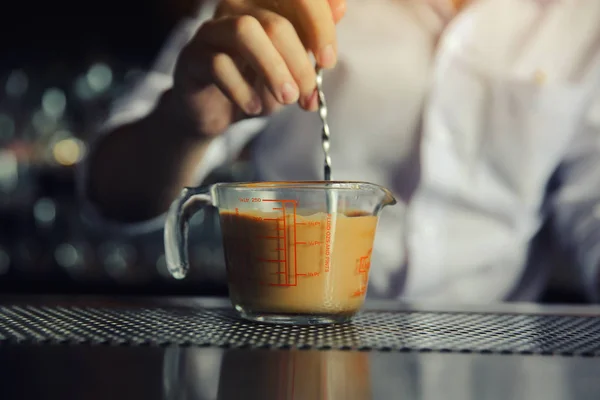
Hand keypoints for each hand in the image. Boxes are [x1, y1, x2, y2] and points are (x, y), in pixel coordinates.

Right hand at [171, 0, 346, 136]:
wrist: (215, 111)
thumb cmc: (256, 82)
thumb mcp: (293, 62)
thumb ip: (313, 36)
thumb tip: (340, 6)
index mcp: (265, 3)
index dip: (318, 26)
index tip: (328, 61)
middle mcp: (237, 7)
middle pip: (276, 21)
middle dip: (299, 62)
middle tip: (308, 94)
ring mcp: (212, 30)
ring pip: (245, 32)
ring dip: (273, 70)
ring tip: (287, 99)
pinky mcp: (192, 57)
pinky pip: (218, 65)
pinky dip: (242, 90)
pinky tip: (255, 107)